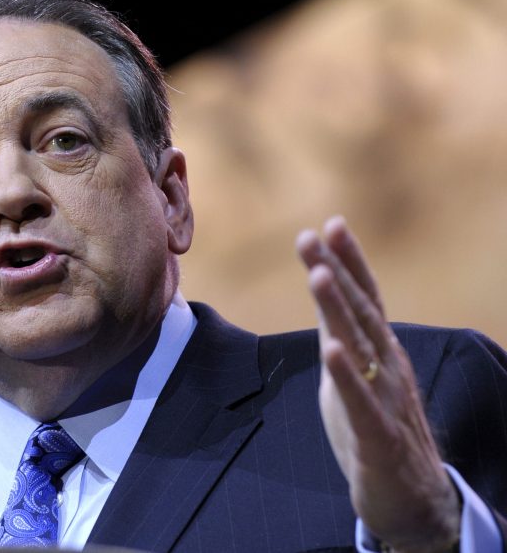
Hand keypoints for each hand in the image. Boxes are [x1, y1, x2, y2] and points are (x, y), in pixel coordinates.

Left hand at [296, 216, 459, 552]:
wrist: (410, 497)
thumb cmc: (375, 429)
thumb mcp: (351, 374)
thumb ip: (340, 335)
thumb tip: (323, 294)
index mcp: (379, 351)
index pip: (365, 298)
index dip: (349, 262)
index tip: (330, 225)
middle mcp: (387, 366)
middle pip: (360, 312)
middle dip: (336, 271)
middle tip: (312, 235)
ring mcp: (386, 399)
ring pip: (362, 347)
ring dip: (339, 309)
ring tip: (319, 275)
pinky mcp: (379, 436)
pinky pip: (362, 403)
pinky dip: (346, 376)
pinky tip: (332, 350)